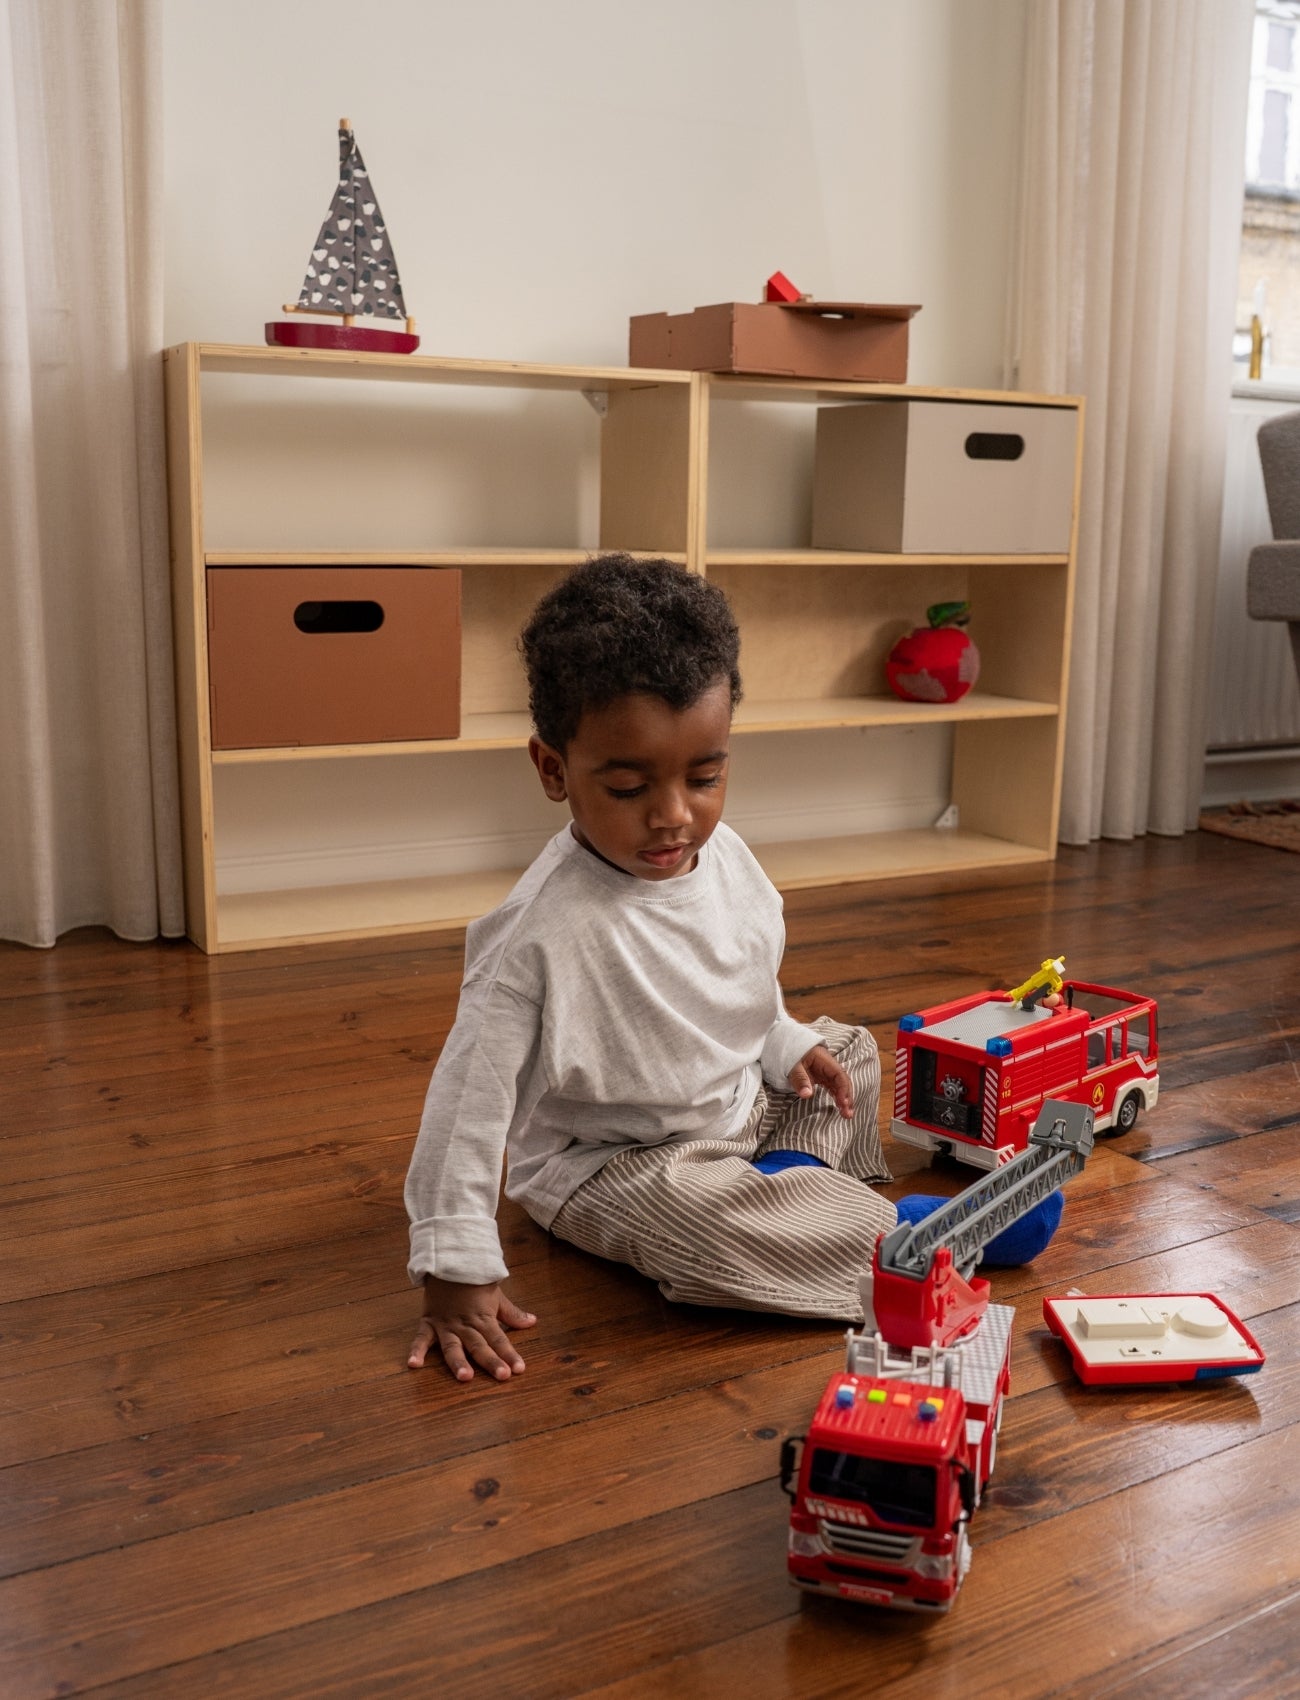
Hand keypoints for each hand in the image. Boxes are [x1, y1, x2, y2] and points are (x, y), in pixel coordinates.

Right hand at [407, 1277, 537, 1382]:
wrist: (450, 1261)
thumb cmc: (475, 1282)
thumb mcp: (497, 1296)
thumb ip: (512, 1313)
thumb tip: (532, 1322)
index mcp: (483, 1319)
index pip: (499, 1339)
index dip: (509, 1354)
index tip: (519, 1369)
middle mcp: (465, 1325)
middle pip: (479, 1346)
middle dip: (491, 1361)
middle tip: (502, 1376)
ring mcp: (446, 1325)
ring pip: (453, 1347)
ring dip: (459, 1362)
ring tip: (465, 1377)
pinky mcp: (429, 1322)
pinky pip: (421, 1338)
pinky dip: (416, 1350)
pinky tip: (413, 1364)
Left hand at [788, 1044, 854, 1116]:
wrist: (784, 1044)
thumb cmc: (789, 1052)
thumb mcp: (792, 1065)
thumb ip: (800, 1079)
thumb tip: (807, 1095)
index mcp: (824, 1059)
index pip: (839, 1075)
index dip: (843, 1089)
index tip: (843, 1103)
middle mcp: (828, 1066)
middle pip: (842, 1081)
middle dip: (847, 1097)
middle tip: (848, 1114)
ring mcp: (825, 1071)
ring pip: (839, 1086)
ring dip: (843, 1099)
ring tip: (847, 1115)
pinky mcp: (821, 1077)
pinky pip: (832, 1087)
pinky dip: (836, 1097)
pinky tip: (840, 1107)